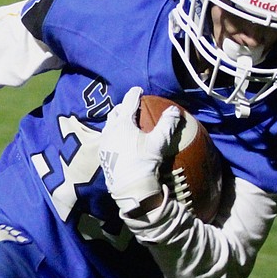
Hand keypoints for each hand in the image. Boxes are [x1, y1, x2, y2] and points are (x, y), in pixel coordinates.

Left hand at [97, 87, 180, 215]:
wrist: (130, 187)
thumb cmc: (144, 161)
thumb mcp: (159, 142)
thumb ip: (167, 124)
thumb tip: (174, 109)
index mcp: (123, 122)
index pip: (128, 102)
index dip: (134, 94)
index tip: (138, 90)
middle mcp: (110, 130)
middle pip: (115, 112)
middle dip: (122, 107)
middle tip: (131, 108)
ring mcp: (104, 142)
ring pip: (108, 125)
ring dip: (115, 121)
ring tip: (124, 124)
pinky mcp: (102, 155)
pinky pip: (106, 139)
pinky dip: (112, 135)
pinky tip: (119, 142)